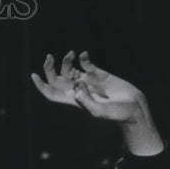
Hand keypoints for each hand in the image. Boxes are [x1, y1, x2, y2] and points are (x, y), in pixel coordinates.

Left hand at [31, 51, 163, 155]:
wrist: (135, 108)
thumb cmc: (118, 114)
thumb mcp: (100, 111)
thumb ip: (87, 101)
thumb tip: (77, 87)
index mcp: (75, 100)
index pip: (52, 94)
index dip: (42, 86)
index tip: (34, 75)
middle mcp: (79, 90)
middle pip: (57, 79)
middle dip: (50, 69)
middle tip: (49, 57)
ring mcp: (88, 82)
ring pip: (69, 70)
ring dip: (66, 62)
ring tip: (71, 55)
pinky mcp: (100, 75)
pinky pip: (86, 64)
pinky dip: (83, 58)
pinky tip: (84, 55)